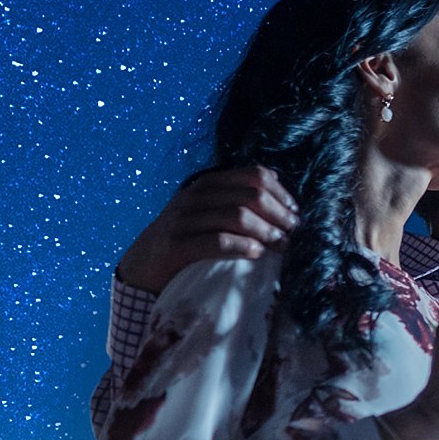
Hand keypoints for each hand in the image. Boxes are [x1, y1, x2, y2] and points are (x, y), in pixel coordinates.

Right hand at [116, 166, 299, 292]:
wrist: (143, 264)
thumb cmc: (186, 237)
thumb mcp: (208, 211)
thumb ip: (235, 198)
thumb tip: (277, 185)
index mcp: (208, 184)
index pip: (255, 175)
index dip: (281, 192)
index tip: (295, 212)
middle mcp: (195, 197)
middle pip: (251, 196)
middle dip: (279, 214)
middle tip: (293, 232)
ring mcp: (183, 220)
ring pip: (237, 217)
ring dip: (266, 232)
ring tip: (281, 245)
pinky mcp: (176, 246)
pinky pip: (217, 241)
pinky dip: (243, 246)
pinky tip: (257, 253)